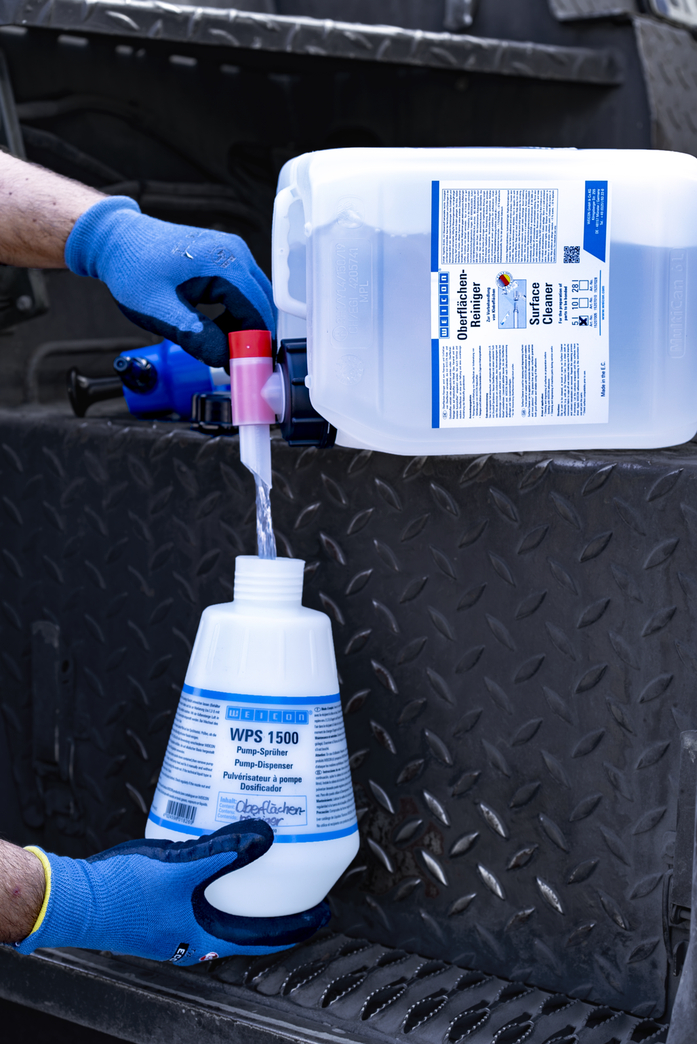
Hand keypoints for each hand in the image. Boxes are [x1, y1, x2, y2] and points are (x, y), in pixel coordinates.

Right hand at [14, 820, 328, 964]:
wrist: (73, 898)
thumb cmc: (121, 892)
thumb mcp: (181, 865)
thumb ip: (223, 850)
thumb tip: (264, 836)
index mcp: (200, 935)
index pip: (260, 936)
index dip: (293, 926)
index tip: (320, 914)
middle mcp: (190, 935)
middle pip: (242, 924)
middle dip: (269, 906)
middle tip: (296, 887)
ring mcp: (172, 923)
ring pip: (219, 909)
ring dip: (241, 892)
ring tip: (260, 866)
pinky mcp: (156, 907)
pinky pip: (197, 896)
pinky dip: (214, 880)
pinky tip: (213, 856)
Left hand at [64, 196, 275, 367]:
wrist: (116, 240)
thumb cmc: (132, 270)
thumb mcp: (161, 311)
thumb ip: (197, 336)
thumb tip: (226, 359)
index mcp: (226, 263)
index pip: (257, 312)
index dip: (254, 345)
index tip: (245, 369)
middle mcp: (236, 254)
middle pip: (261, 306)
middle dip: (250, 338)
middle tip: (232, 365)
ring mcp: (231, 254)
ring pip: (252, 301)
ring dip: (241, 327)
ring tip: (217, 347)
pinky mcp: (224, 259)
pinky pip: (241, 293)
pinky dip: (233, 315)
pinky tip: (213, 328)